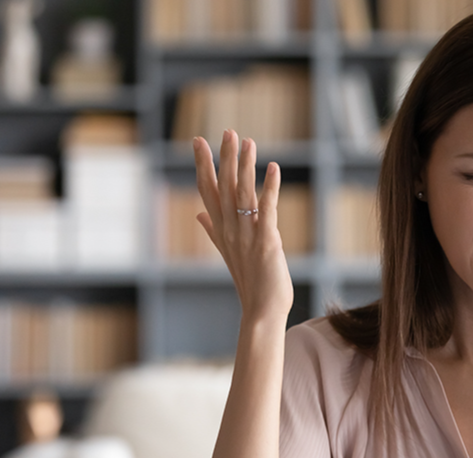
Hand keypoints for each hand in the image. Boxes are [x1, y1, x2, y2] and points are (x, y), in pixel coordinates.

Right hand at [194, 130, 293, 322]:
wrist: (260, 312)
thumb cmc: (249, 283)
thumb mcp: (228, 253)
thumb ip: (212, 231)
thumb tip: (198, 214)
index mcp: (220, 230)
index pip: (207, 191)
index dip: (203, 165)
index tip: (198, 141)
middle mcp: (230, 230)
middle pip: (224, 187)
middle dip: (225, 157)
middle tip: (227, 131)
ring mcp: (246, 235)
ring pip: (242, 194)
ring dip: (246, 167)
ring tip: (248, 142)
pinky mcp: (267, 242)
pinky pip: (268, 210)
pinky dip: (270, 188)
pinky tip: (273, 169)